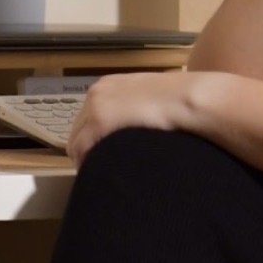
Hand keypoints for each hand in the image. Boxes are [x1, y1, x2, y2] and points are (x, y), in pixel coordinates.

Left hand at [63, 69, 192, 168]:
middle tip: (99, 169)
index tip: (99, 154)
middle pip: (77, 129)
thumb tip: (136, 126)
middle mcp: (96, 93)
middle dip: (86, 150)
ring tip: (99, 176)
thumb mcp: (150, 98)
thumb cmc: (179, 100)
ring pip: (75, 141)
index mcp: (108, 85)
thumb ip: (136, 108)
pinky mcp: (99, 123)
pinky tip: (98, 175)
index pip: (86, 117)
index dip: (91, 139)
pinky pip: (81, 150)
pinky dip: (86, 163)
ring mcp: (95, 107)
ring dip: (86, 159)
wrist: (186, 98)